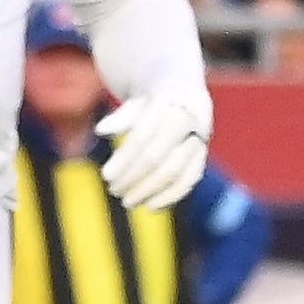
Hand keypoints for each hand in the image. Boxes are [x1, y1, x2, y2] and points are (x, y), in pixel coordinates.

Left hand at [97, 87, 212, 210]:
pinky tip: (152, 207)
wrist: (186, 96)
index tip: (106, 176)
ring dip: (151, 191)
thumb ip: (120, 117)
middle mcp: (186, 123)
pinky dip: (172, 196)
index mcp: (167, 105)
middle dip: (134, 177)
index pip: (142, 137)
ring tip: (128, 202)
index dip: (124, 159)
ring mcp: (197, 140)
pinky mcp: (202, 156)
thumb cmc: (151, 104)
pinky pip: (190, 179)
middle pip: (159, 157)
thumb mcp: (135, 103)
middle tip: (114, 190)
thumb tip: (101, 130)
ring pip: (177, 171)